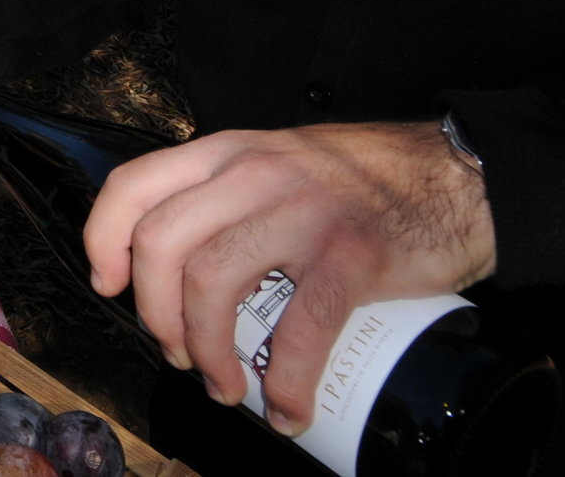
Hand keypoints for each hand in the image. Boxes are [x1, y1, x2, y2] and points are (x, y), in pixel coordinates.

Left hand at [83, 122, 497, 433]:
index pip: (135, 185)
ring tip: (226, 386)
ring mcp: (302, 213)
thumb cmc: (364, 179)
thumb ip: (228, 193)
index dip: (105, 239)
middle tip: (176, 353)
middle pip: (163, 245)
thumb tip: (181, 261)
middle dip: (156, 313)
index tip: (109, 285)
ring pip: (213, 284)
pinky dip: (286, 382)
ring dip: (207, 351)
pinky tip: (289, 410)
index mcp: (227, 152)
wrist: (459, 176)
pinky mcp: (351, 257)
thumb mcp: (275, 161)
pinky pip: (300, 330)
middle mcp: (253, 174)